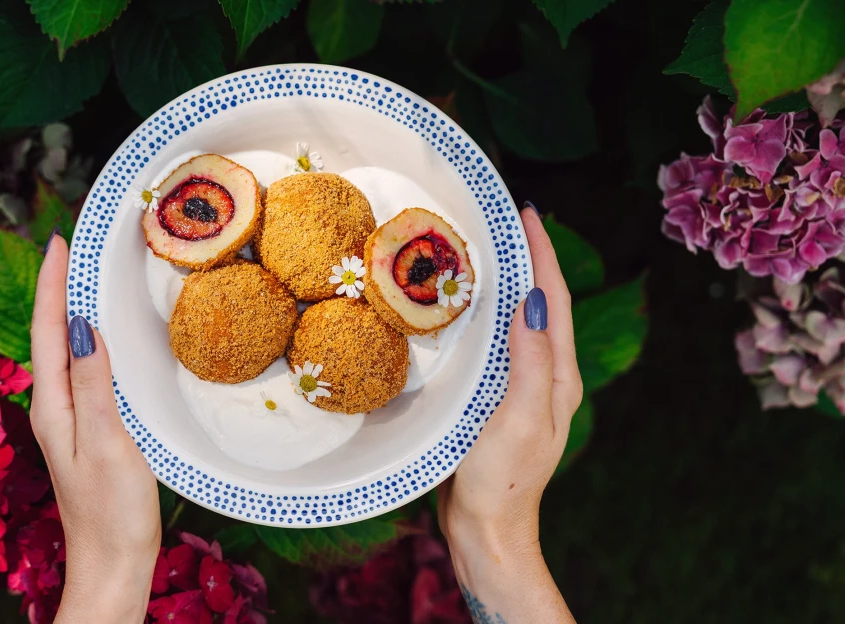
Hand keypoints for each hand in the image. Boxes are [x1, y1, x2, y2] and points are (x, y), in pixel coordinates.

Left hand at [30, 232, 160, 622]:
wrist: (113, 564)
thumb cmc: (112, 512)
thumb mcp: (106, 443)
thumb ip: (94, 385)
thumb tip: (85, 328)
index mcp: (52, 406)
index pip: (47, 331)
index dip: (51, 284)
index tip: (58, 242)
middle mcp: (54, 407)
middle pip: (50, 335)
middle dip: (55, 288)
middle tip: (69, 247)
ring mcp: (69, 420)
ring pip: (66, 351)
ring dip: (70, 311)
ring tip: (81, 277)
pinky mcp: (88, 430)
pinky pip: (83, 370)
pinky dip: (89, 341)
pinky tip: (103, 338)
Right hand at [437, 204, 580, 621]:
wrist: (488, 529)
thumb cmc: (503, 479)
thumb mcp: (518, 417)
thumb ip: (528, 361)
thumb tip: (531, 300)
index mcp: (557, 376)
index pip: (552, 300)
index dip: (541, 253)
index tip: (526, 213)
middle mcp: (547, 377)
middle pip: (542, 304)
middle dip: (529, 259)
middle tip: (505, 222)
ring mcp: (523, 389)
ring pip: (521, 322)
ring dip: (511, 283)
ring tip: (489, 251)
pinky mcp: (499, 400)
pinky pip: (500, 344)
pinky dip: (491, 315)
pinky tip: (470, 311)